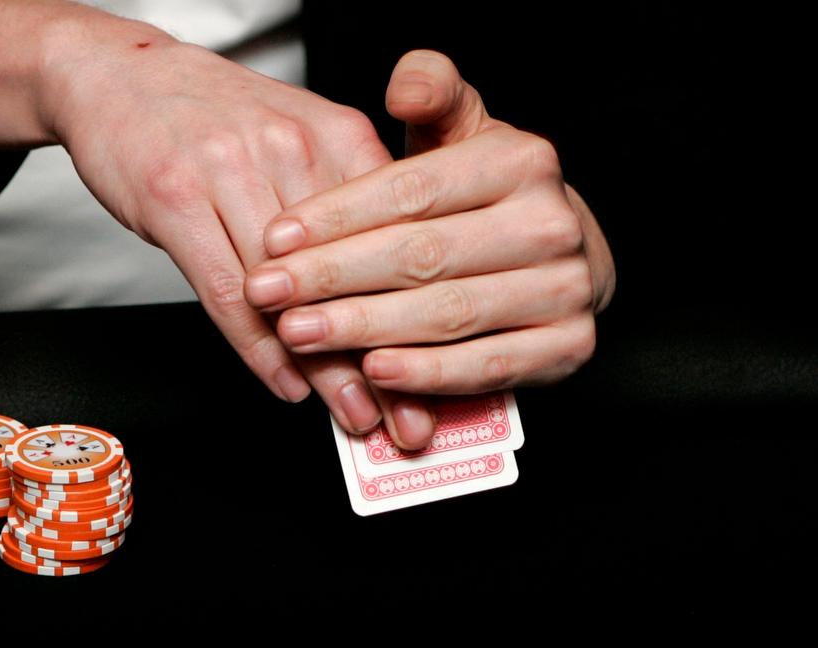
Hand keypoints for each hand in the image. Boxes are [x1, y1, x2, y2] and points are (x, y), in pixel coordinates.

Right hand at [39, 19, 413, 437]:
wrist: (120, 74)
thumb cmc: (211, 118)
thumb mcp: (295, 137)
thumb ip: (343, 204)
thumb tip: (391, 291)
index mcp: (335, 133)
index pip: (396, 238)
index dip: (423, 316)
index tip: (444, 376)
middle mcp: (289, 148)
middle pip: (349, 274)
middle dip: (385, 357)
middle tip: (411, 419)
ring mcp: (228, 173)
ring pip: (290, 292)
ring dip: (327, 367)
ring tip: (356, 418)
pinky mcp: (174, 200)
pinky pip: (226, 291)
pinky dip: (258, 347)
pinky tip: (286, 385)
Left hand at [245, 50, 614, 417]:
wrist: (562, 255)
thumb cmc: (482, 197)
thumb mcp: (460, 132)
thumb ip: (432, 93)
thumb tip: (404, 85)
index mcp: (520, 160)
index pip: (411, 190)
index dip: (335, 217)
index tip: (274, 239)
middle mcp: (550, 223)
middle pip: (422, 254)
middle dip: (333, 277)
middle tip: (267, 293)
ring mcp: (566, 289)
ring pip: (448, 313)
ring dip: (364, 328)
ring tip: (298, 334)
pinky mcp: (568, 347)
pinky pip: (487, 366)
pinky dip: (427, 374)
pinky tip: (373, 371)